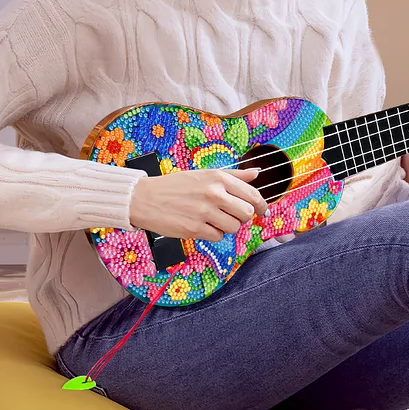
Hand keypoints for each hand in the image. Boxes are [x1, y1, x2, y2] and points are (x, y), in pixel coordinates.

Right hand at [128, 167, 268, 240]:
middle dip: (242, 217)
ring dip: (227, 226)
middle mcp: (214, 194)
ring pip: (234, 227)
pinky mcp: (195, 229)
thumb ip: (233, 175)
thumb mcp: (205, 174)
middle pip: (246, 213)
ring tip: (212, 219)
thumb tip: (257, 173)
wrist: (145, 198)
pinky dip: (213, 234)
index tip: (263, 211)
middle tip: (231, 215)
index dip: (261, 205)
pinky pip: (218, 236)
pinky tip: (202, 225)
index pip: (252, 194)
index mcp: (218, 178)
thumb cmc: (176, 185)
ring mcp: (204, 212)